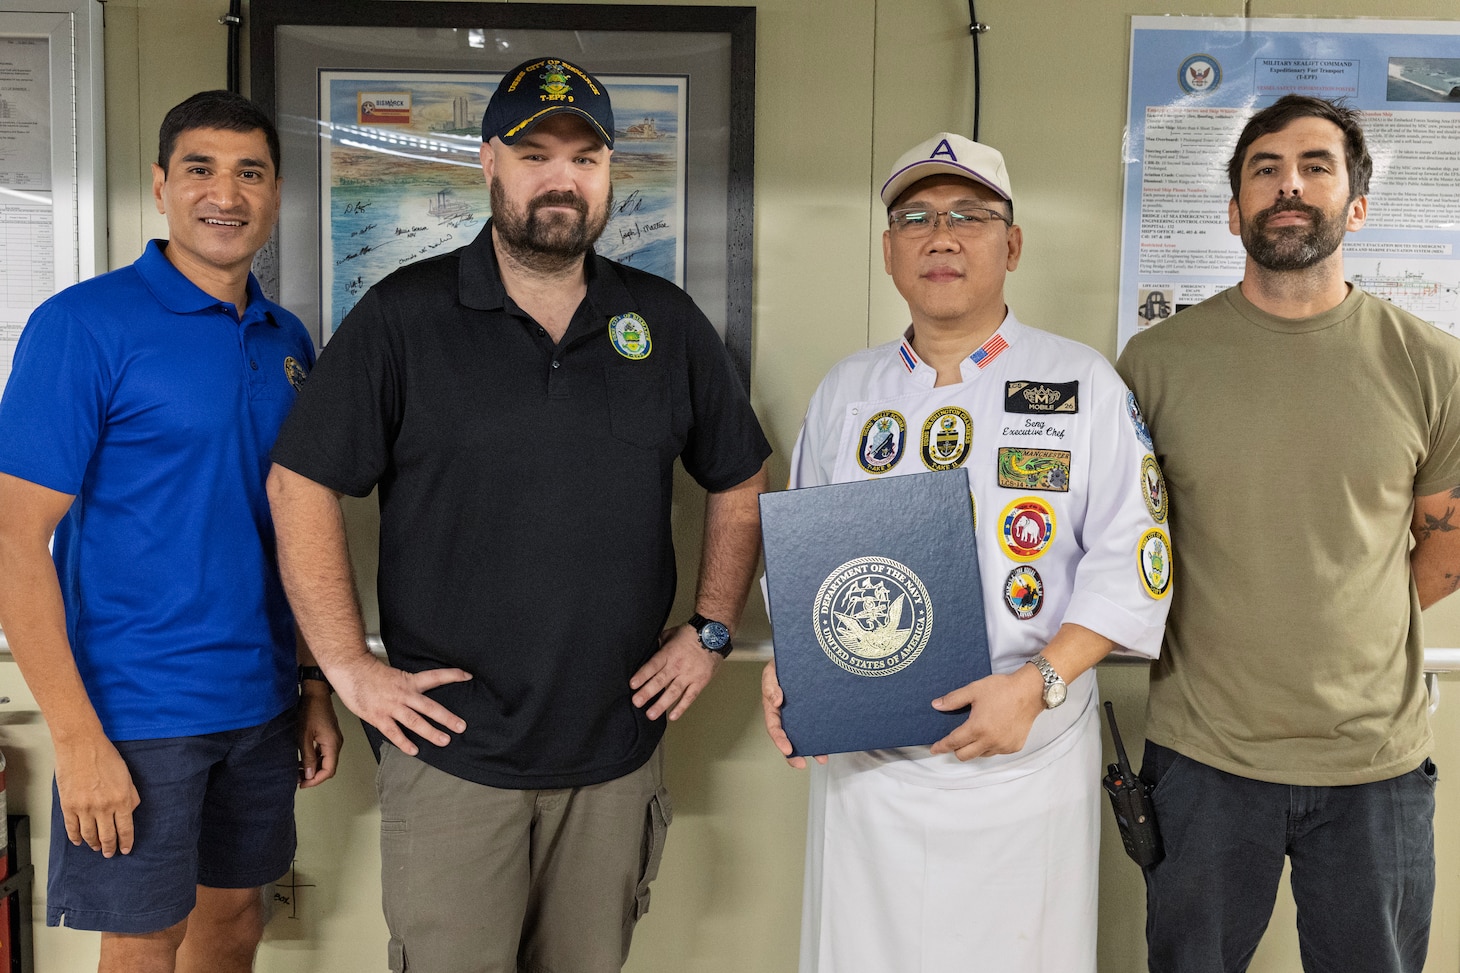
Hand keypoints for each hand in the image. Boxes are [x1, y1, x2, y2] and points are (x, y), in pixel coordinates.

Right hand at [53, 736, 139, 856]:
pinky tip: (79, 842)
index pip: (126, 829)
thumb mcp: (126, 775)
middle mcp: (104, 807)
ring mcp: (84, 808)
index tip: (126, 849)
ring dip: (94, 844)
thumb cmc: (105, 756)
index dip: (126, 842)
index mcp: (122, 799)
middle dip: (110, 847)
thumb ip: (131, 795)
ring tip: (96, 848)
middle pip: (107, 836)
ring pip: (89, 835)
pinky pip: (72, 828)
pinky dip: (76, 838)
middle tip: (110, 853)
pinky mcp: (68, 806)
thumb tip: (131, 811)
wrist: (81, 746)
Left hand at [297, 687, 343, 787]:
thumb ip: (308, 756)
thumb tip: (310, 775)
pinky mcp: (330, 736)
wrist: (316, 693)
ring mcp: (334, 740)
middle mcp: (336, 744)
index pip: (328, 770)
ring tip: (298, 771)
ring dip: (314, 768)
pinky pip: (325, 753)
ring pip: (326, 761)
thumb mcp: (304, 736)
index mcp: (332, 745)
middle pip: (329, 767)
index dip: (315, 780)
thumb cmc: (310, 712)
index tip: (301, 783)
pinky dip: (315, 759)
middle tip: (298, 779)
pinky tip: (304, 760)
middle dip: (314, 776)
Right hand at [329, 655, 471, 756]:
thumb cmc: (369, 672)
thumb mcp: (393, 674)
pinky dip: (404, 742)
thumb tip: (416, 695)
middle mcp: (403, 694)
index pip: (435, 676)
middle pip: (429, 707)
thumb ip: (405, 685)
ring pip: (415, 721)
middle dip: (446, 717)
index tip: (467, 676)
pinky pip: (394, 732)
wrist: (350, 668)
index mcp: (408, 681)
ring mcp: (391, 707)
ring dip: (431, 732)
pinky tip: (413, 750)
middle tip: (461, 726)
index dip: (452, 675)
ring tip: (444, 741)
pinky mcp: (378, 717)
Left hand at [630, 625, 721, 720]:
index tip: (633, 684)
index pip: (653, 665)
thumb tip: (644, 651)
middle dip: (648, 692)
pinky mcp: (700, 682)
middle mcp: (678, 665)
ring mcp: (689, 675)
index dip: (643, 675)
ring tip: (651, 715)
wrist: (714, 635)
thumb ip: (658, 644)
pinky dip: (682, 707)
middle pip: (661, 680)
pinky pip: (690, 696)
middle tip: (637, 702)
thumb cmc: (690, 634)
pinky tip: (672, 716)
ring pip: (674, 692)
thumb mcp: (671, 634)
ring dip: (662, 704)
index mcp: (669, 653)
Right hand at [760, 659, 825, 768]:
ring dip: (812, 749)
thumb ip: (770, 685)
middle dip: (793, 754)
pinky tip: (831, 742)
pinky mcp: (815, 710)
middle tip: (801, 764)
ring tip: (822, 759)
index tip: (787, 749)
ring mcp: (801, 714)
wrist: (801, 655)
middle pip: (788, 737)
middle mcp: (787, 714)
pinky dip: (823, 735)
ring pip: (804, 734)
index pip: (774, 726)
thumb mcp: (772, 670)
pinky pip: (818, 725)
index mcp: (774, 707)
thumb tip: (776, 701)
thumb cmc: (783, 663)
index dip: (779, 739)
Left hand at [928, 663, 1044, 760]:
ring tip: (977, 732)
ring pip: (981, 754)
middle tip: (955, 739)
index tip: (934, 749)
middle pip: (965, 755)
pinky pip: (996, 752)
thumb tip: (936, 705)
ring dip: (974, 747)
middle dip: (956, 749)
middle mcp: (990, 741)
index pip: (953, 743)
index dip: (941, 747)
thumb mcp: (974, 690)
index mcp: (977, 728)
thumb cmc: (1003, 689)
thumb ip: (953, 699)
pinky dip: (990, 746)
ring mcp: (1003, 746)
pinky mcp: (1014, 747)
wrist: (1030, 692)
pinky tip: (992, 732)